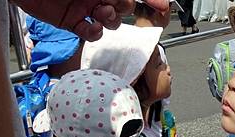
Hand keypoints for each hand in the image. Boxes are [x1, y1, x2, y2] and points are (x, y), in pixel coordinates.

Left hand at [13, 0, 169, 40]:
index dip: (151, 0)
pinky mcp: (71, 22)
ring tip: (100, 14)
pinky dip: (94, 34)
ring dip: (110, 21)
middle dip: (124, 8)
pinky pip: (91, 34)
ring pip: (110, 22)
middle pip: (124, 6)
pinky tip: (89, 27)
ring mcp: (84, 8)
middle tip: (112, 5)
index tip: (163, 8)